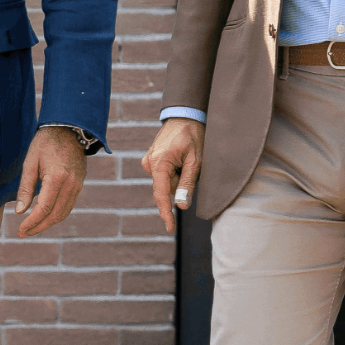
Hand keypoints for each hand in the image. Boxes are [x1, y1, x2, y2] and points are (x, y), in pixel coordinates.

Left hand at [9, 125, 87, 238]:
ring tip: (32, 228)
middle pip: (55, 215)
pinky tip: (44, 217)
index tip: (20, 231)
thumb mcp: (30, 162)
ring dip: (48, 223)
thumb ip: (25, 188)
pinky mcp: (80, 185)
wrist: (68, 130)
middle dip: (39, 227)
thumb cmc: (44, 144)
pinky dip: (56, 214)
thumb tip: (20, 212)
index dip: (32, 222)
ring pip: (64, 213)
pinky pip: (68, 205)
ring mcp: (78, 185)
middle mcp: (71, 184)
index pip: (44, 208)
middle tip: (24, 234)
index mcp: (57, 178)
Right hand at [141, 116, 204, 234]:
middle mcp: (149, 164)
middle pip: (167, 187)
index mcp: (159, 163)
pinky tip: (180, 157)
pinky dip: (174, 171)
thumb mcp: (196, 160)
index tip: (169, 229)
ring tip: (186, 157)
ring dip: (178, 176)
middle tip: (192, 163)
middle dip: (181, 183)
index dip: (166, 213)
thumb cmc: (192, 135)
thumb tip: (181, 205)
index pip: (161, 195)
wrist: (183, 116)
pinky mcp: (151, 160)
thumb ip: (188, 183)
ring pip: (166, 181)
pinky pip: (164, 174)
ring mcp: (148, 161)